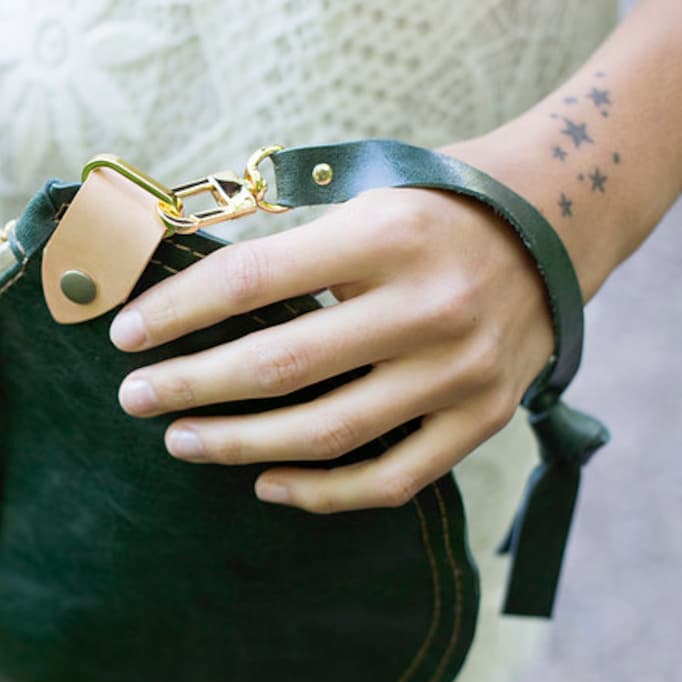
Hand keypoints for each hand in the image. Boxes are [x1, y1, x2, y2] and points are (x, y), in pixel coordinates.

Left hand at [108, 175, 554, 512]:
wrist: (559, 221)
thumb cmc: (434, 202)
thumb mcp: (363, 189)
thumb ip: (278, 229)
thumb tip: (166, 260)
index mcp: (387, 235)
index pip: (253, 282)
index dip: (177, 312)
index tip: (122, 335)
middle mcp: (429, 306)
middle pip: (280, 366)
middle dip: (190, 386)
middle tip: (134, 398)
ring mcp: (461, 370)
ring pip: (326, 432)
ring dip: (238, 443)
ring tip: (181, 438)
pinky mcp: (484, 417)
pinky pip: (390, 479)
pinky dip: (321, 492)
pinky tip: (265, 482)